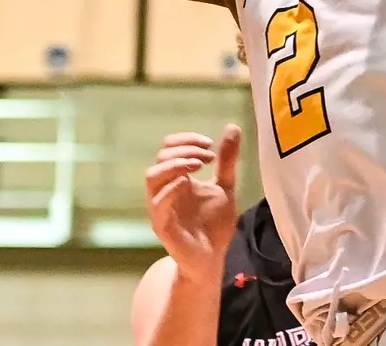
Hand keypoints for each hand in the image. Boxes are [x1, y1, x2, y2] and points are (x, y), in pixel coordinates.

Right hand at [145, 125, 241, 282]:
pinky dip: (172, 188)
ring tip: (199, 165)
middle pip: (161, 158)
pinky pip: (158, 202)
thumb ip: (227, 160)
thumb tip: (232, 127)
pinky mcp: (162, 225)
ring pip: (153, 176)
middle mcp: (165, 190)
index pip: (169, 148)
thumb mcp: (225, 186)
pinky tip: (189, 184)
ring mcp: (161, 207)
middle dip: (185, 150)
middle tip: (209, 156)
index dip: (186, 140)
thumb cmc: (214, 224)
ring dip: (175, 164)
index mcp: (177, 178)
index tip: (210, 144)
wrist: (212, 258)